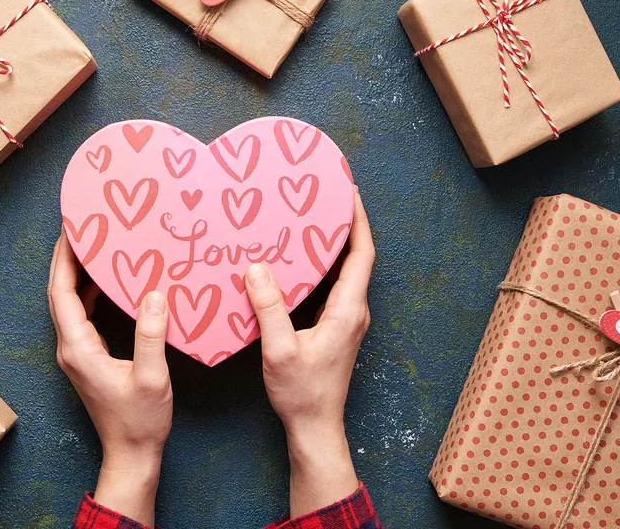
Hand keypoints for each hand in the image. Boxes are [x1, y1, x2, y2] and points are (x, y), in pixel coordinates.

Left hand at [48, 231, 171, 526]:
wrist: (131, 454)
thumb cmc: (140, 421)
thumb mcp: (152, 377)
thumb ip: (151, 334)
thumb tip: (154, 293)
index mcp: (79, 347)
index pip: (62, 291)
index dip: (65, 257)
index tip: (73, 227)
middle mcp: (70, 346)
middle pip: (60, 292)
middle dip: (68, 257)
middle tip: (83, 225)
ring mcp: (76, 352)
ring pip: (68, 302)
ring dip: (77, 273)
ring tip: (95, 244)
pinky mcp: (87, 356)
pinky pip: (82, 314)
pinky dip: (90, 292)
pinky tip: (107, 280)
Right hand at [244, 189, 374, 517]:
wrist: (315, 426)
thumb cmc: (301, 393)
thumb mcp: (279, 350)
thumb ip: (269, 308)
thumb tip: (258, 268)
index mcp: (347, 310)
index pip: (361, 255)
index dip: (358, 221)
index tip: (349, 193)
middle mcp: (353, 310)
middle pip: (355, 258)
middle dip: (343, 225)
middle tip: (323, 197)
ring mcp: (345, 320)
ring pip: (343, 272)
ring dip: (331, 246)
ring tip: (308, 219)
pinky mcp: (334, 328)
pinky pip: (330, 288)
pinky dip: (319, 268)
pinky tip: (295, 261)